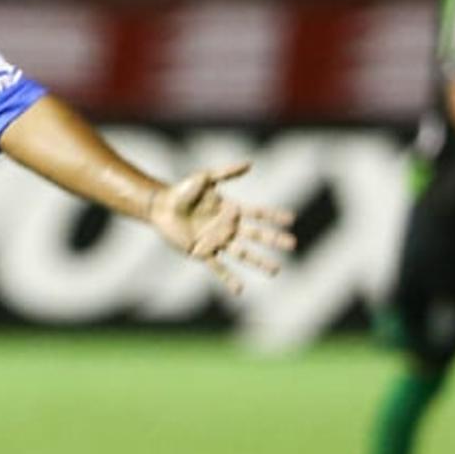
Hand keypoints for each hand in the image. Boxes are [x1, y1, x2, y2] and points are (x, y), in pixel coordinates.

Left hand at [148, 162, 296, 294]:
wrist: (162, 207)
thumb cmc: (183, 191)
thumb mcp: (205, 178)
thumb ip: (227, 172)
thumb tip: (250, 163)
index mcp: (231, 210)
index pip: (257, 214)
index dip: (273, 216)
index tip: (291, 220)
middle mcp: (228, 227)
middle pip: (256, 235)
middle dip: (274, 239)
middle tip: (292, 245)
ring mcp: (217, 241)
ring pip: (243, 254)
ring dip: (259, 262)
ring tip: (276, 270)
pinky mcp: (203, 252)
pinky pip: (218, 268)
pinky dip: (228, 279)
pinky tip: (239, 290)